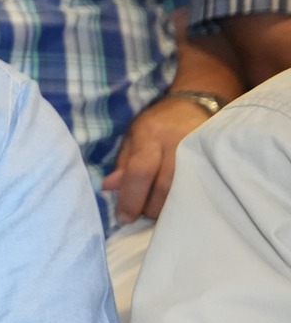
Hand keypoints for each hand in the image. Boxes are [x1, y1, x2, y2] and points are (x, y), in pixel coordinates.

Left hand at [101, 95, 215, 222]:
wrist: (193, 105)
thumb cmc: (156, 123)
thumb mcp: (132, 136)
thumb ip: (122, 163)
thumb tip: (109, 188)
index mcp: (150, 136)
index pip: (140, 171)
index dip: (131, 198)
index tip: (124, 217)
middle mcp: (176, 144)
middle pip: (164, 187)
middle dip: (149, 208)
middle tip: (141, 214)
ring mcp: (198, 153)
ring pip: (183, 192)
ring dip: (166, 210)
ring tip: (156, 211)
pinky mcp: (213, 160)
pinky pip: (199, 189)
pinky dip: (184, 203)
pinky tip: (175, 207)